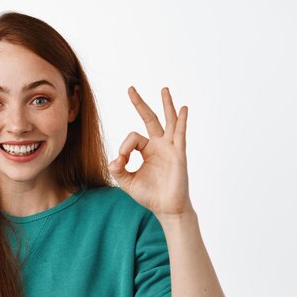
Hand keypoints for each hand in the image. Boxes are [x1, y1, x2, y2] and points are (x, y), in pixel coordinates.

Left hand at [108, 86, 194, 219]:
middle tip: (130, 88)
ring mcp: (170, 148)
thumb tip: (113, 159)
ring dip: (166, 105)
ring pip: (168, 121)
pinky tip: (183, 109)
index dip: (124, 146)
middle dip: (140, 104)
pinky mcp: (179, 154)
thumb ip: (117, 170)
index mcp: (147, 150)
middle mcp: (159, 145)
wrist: (166, 208)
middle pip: (150, 119)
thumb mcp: (127, 182)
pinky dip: (181, 121)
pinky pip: (180, 135)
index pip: (133, 137)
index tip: (121, 160)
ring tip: (163, 89)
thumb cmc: (150, 195)